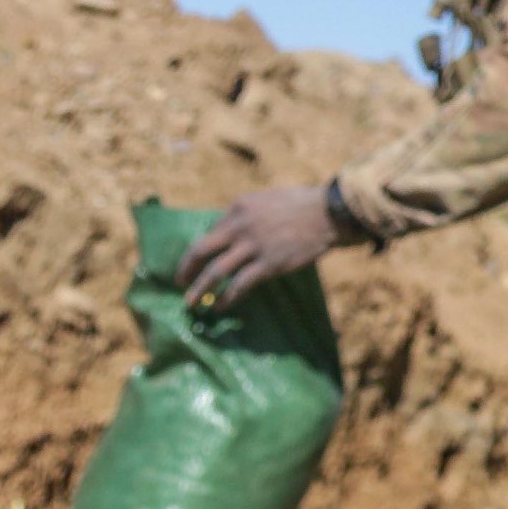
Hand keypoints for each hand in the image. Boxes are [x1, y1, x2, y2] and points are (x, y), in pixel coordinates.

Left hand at [177, 184, 346, 308]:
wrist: (328, 214)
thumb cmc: (303, 206)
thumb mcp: (267, 201)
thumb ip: (249, 216)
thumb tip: (235, 233)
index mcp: (238, 208)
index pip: (212, 231)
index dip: (204, 250)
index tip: (199, 262)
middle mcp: (239, 226)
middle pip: (202, 249)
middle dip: (186, 267)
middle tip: (179, 281)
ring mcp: (253, 246)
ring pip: (216, 271)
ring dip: (200, 288)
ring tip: (191, 302)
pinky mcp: (269, 264)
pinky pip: (241, 284)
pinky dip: (228, 297)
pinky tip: (221, 306)